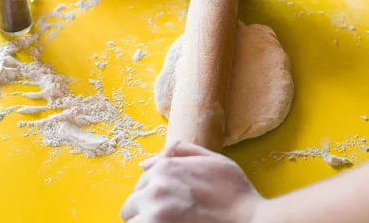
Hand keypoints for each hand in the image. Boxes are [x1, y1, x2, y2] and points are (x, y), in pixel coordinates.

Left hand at [121, 141, 263, 222]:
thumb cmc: (236, 194)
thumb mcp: (213, 160)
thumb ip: (180, 153)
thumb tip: (144, 164)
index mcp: (166, 168)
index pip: (141, 184)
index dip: (155, 195)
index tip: (172, 205)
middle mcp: (155, 188)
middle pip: (132, 204)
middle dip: (145, 211)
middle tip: (170, 217)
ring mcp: (154, 214)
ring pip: (132, 221)